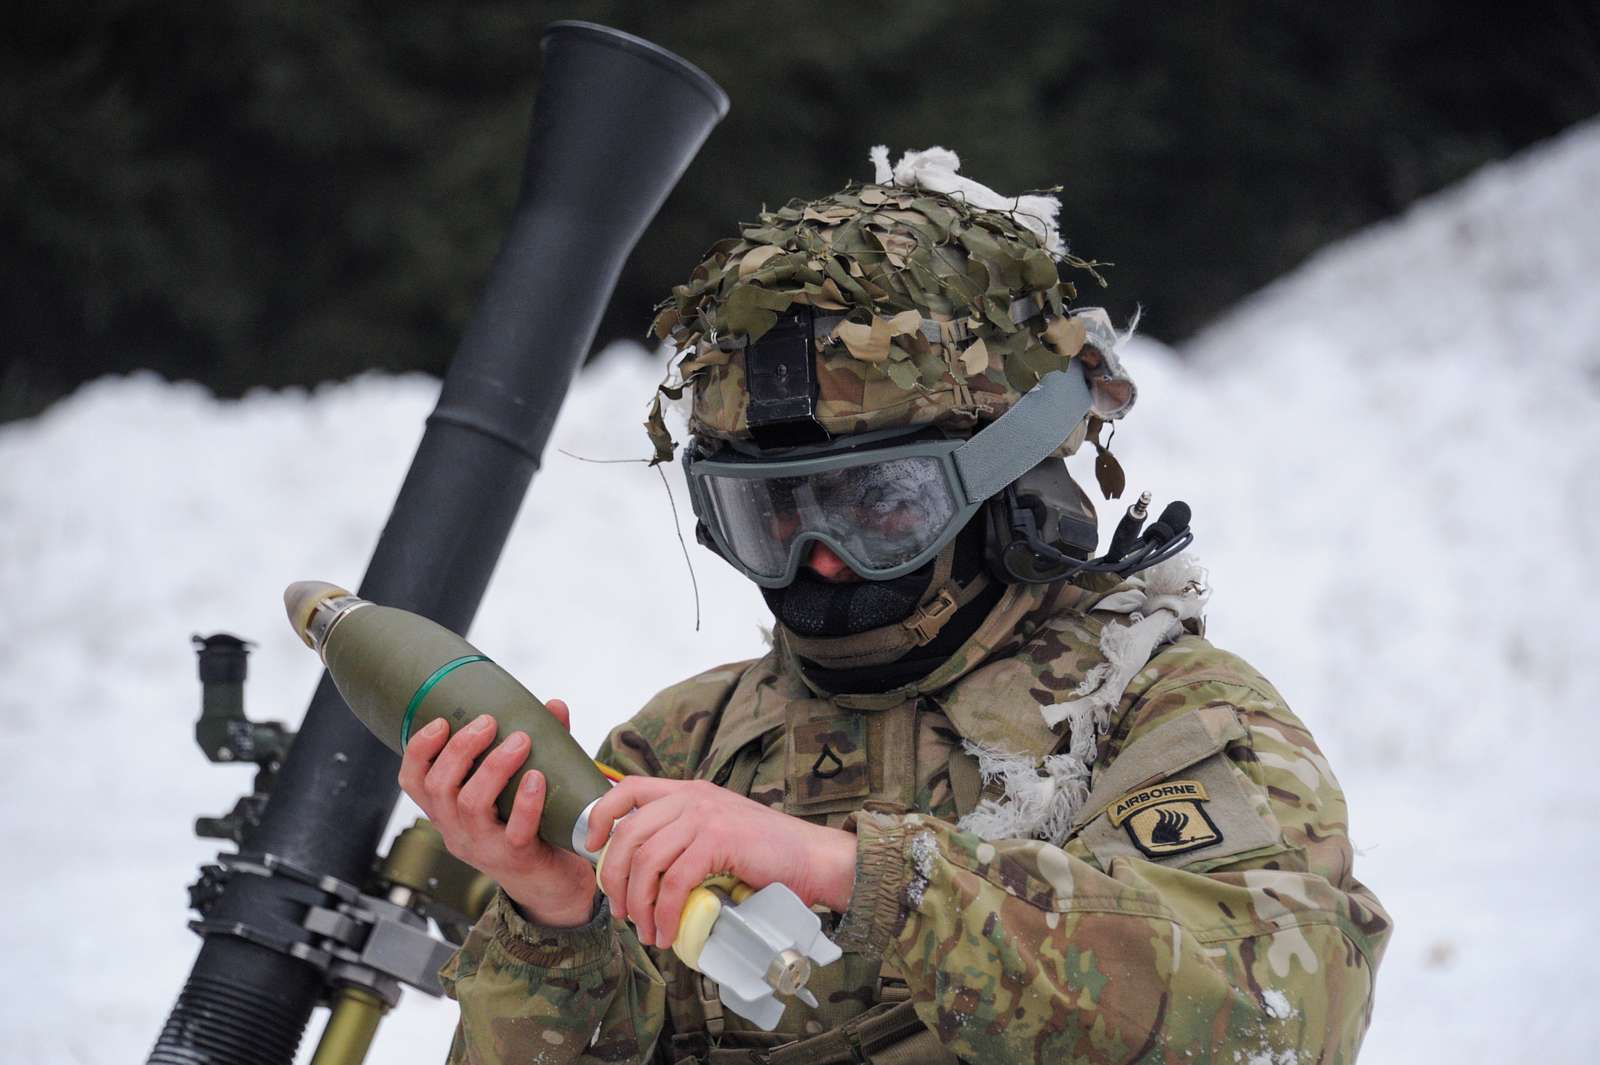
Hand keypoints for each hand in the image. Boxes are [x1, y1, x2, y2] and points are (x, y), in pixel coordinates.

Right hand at [398, 700, 596, 926]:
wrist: (552, 883)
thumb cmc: (530, 825)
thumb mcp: (520, 785)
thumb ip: (535, 745)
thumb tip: (553, 705)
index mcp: (447, 811)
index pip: (413, 782)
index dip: (418, 750)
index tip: (442, 721)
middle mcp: (456, 830)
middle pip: (439, 787)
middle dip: (460, 749)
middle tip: (488, 722)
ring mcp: (483, 847)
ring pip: (471, 805)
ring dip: (493, 767)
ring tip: (520, 741)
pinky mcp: (515, 859)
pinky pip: (514, 831)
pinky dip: (525, 802)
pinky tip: (537, 777)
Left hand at [584, 778, 857, 949]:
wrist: (811, 858)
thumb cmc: (766, 853)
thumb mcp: (717, 830)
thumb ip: (684, 836)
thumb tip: (643, 871)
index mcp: (688, 791)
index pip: (627, 790)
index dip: (600, 817)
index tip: (593, 850)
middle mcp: (691, 797)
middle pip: (629, 834)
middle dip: (616, 880)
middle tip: (622, 913)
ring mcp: (704, 817)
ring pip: (647, 861)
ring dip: (639, 904)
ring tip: (646, 931)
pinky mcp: (717, 841)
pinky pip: (674, 883)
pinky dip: (664, 913)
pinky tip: (667, 933)